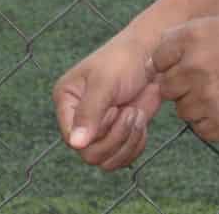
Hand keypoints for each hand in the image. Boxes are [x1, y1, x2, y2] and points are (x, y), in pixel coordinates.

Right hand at [53, 33, 161, 170]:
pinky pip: (123, 158)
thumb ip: (89, 113)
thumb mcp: (104, 83)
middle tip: (130, 112)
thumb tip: (75, 145)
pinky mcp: (118, 135)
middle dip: (116, 137)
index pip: (71, 138)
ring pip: (107, 161)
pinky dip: (136, 143)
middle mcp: (78, 118)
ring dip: (128, 141)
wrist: (152, 57)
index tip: (114, 110)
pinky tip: (140, 120)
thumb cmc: (123, 60)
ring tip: (136, 114)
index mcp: (66, 101)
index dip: (96, 133)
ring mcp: (99, 129)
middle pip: (90, 154)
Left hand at [148, 16, 218, 141]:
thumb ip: (179, 42)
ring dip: (197, 105)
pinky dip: (212, 123)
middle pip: (167, 88)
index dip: (171, 65)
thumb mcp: (213, 26)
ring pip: (183, 111)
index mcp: (191, 38)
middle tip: (210, 80)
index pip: (157, 60)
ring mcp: (209, 97)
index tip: (189, 65)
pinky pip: (201, 129)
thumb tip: (149, 66)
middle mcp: (195, 67)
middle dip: (183, 86)